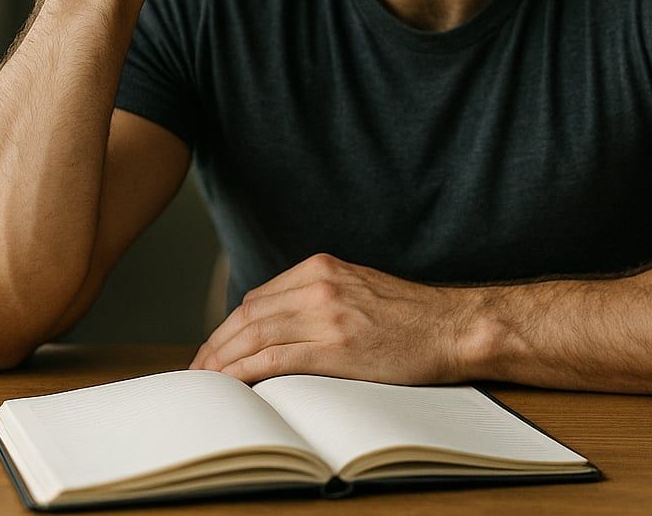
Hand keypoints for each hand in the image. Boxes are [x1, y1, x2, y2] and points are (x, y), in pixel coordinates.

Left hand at [188, 253, 483, 384]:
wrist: (454, 327)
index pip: (258, 298)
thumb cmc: (412, 317)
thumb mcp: (358, 290)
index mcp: (321, 267)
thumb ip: (319, 298)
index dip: (228, 327)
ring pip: (254, 336)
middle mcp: (319, 284)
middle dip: (215, 345)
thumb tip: (279, 328)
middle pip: (248, 315)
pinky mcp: (336, 345)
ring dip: (222, 362)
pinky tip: (231, 384)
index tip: (214, 349)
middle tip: (197, 372)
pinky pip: (274, 358)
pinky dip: (245, 371)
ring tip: (206, 383)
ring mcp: (326, 313)